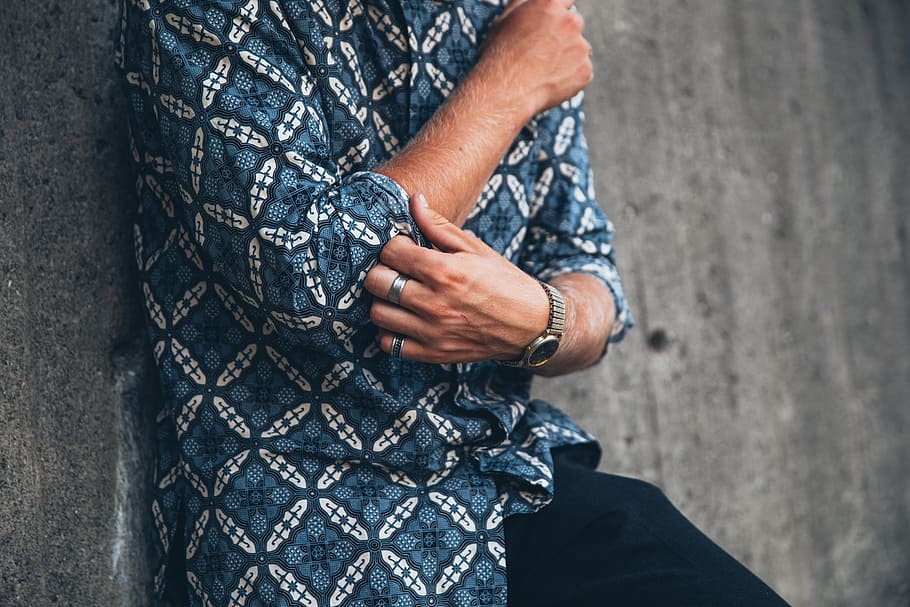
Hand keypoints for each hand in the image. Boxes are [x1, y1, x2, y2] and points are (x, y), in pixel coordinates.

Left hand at [364, 194, 549, 363]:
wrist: (530, 324)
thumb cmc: (503, 282)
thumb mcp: (475, 248)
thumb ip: (439, 225)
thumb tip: (414, 199)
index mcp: (444, 271)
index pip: (391, 251)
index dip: (394, 246)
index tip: (404, 249)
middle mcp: (434, 302)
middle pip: (377, 282)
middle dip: (383, 271)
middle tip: (397, 271)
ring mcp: (432, 331)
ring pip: (378, 313)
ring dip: (383, 301)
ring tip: (399, 295)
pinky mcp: (433, 353)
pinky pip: (390, 344)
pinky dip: (391, 331)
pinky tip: (404, 319)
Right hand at [479, 0, 592, 115]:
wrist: (505, 91)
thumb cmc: (501, 55)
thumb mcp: (507, 18)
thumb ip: (526, 3)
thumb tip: (535, 2)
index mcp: (551, 4)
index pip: (566, 0)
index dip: (557, 13)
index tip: (552, 23)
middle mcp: (570, 22)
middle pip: (574, 23)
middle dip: (563, 34)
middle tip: (543, 51)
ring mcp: (580, 47)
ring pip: (579, 48)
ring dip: (568, 55)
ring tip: (544, 69)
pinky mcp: (585, 70)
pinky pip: (581, 70)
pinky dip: (570, 76)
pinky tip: (550, 81)